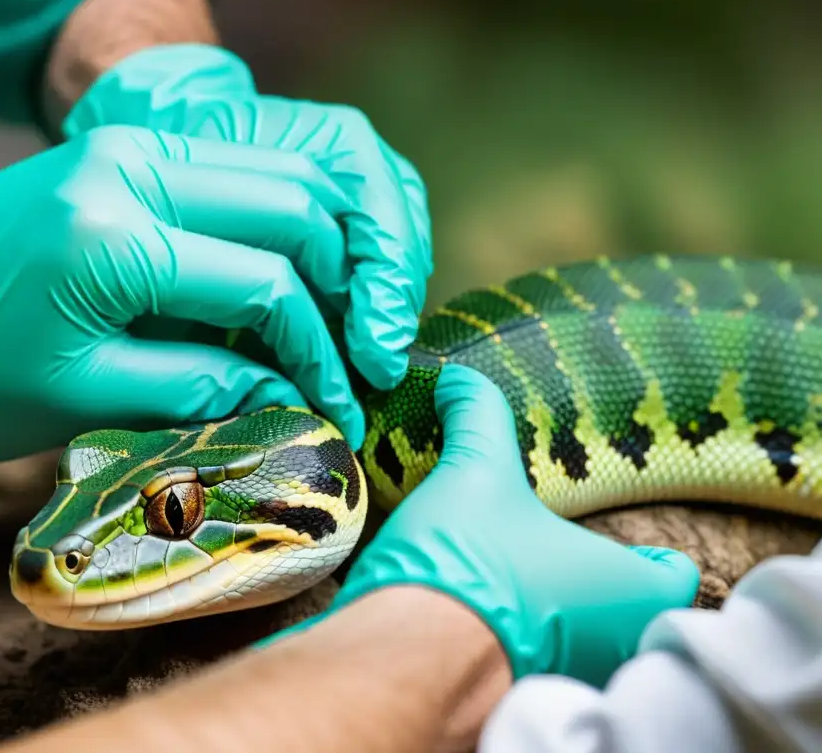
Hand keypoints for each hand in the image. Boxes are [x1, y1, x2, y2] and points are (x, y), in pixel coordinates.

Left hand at [60, 43, 431, 390]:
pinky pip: (235, 172)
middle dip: (345, 282)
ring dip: (323, 242)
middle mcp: (130, 165)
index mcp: (115, 234)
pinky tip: (290, 275)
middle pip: (293, 203)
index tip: (339, 403)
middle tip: (363, 352)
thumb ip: (202, 388)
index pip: (267, 280)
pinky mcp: (125, 154)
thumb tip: (292, 395)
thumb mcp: (85, 397)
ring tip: (340, 316)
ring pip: (275, 174)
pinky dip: (279, 220)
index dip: (318, 349)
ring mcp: (128, 148)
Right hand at [262, 365, 699, 687]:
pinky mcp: (524, 699)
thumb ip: (477, 415)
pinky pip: (538, 663)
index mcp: (633, 592)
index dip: (646, 552)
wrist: (409, 653)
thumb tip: (458, 379)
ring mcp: (573, 680)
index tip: (616, 535)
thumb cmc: (468, 560)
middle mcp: (617, 647)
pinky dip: (519, 641)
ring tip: (513, 578)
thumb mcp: (474, 471)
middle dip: (591, 583)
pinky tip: (481, 611)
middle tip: (553, 551)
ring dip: (554, 613)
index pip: (670, 573)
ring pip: (581, 639)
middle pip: (623, 607)